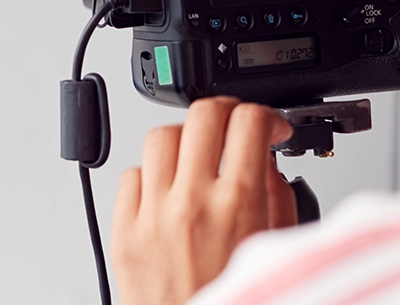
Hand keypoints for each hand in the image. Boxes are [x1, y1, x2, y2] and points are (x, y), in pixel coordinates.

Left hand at [113, 98, 297, 304]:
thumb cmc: (237, 304)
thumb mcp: (275, 250)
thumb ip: (276, 199)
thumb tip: (266, 161)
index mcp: (236, 206)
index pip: (248, 122)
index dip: (265, 116)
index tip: (270, 128)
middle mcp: (190, 203)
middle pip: (202, 114)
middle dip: (227, 113)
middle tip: (236, 129)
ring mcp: (151, 216)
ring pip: (160, 138)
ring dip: (185, 141)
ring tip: (199, 159)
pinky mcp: (124, 234)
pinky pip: (131, 177)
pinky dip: (152, 177)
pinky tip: (169, 192)